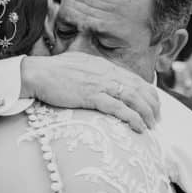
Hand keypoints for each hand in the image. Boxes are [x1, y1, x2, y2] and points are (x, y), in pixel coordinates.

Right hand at [20, 52, 159, 131]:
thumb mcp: (76, 65)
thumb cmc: (50, 71)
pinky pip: (119, 108)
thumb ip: (90, 71)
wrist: (35, 73)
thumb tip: (95, 78)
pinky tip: (139, 127)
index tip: (152, 105)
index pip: (134, 78)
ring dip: (146, 113)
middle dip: (152, 105)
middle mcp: (106, 73)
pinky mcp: (92, 95)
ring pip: (134, 98)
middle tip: (156, 119)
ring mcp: (100, 84)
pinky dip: (132, 118)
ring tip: (151, 126)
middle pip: (139, 88)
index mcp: (104, 66)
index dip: (147, 92)